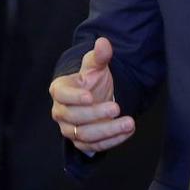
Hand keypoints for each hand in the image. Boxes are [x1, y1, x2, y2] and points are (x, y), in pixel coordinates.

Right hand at [48, 37, 134, 153]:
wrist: (96, 97)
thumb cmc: (91, 80)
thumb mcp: (96, 66)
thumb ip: (100, 56)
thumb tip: (103, 42)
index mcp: (60, 90)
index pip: (62, 95)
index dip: (74, 97)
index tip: (90, 96)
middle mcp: (61, 112)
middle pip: (74, 117)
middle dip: (96, 114)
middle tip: (116, 108)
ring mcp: (70, 129)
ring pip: (84, 136)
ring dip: (108, 130)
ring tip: (129, 122)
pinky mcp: (82, 143)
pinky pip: (94, 147)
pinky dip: (111, 141)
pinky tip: (127, 132)